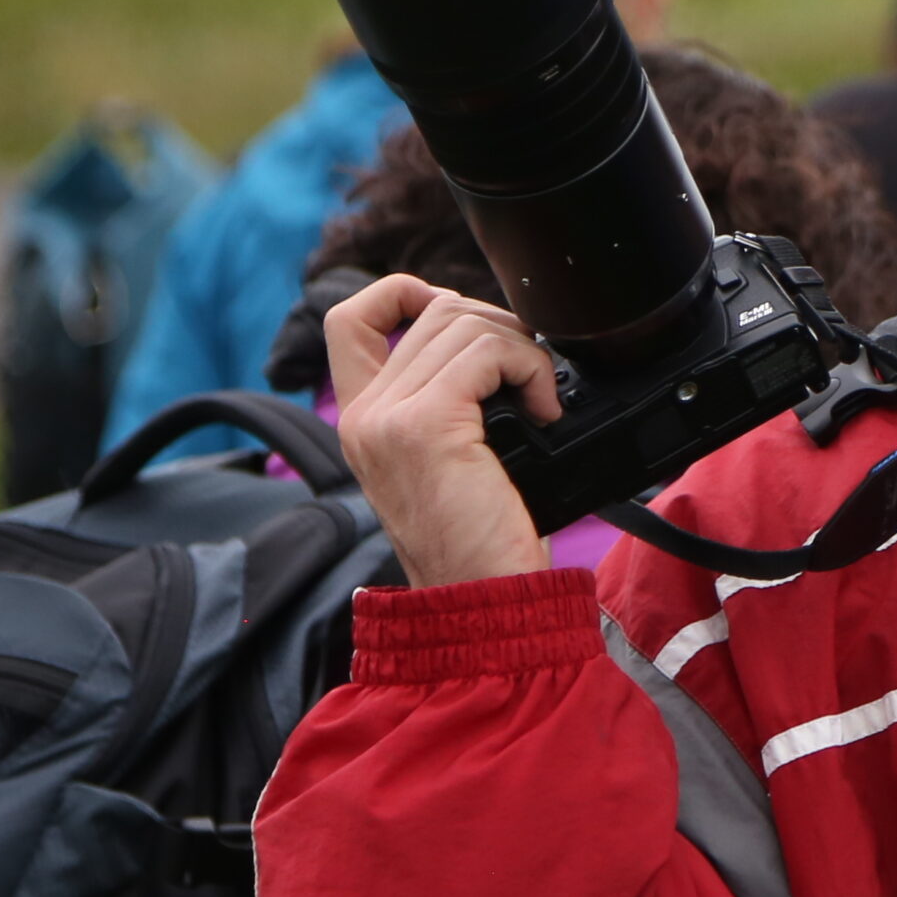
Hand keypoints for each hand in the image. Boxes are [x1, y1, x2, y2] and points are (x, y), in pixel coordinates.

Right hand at [326, 274, 557, 586]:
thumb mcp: (456, 460)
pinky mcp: (424, 425)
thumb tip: (499, 343)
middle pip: (435, 308)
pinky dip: (530, 368)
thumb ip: (455, 402)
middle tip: (530, 378)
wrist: (486, 605)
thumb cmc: (487, 544)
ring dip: (522, 349)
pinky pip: (487, 351)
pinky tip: (544, 413)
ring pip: (463, 321)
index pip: (352, 319)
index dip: (404, 292)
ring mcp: (387, 418)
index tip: (461, 316)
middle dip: (499, 326)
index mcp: (364, 420)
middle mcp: (364, 416)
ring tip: (539, 400)